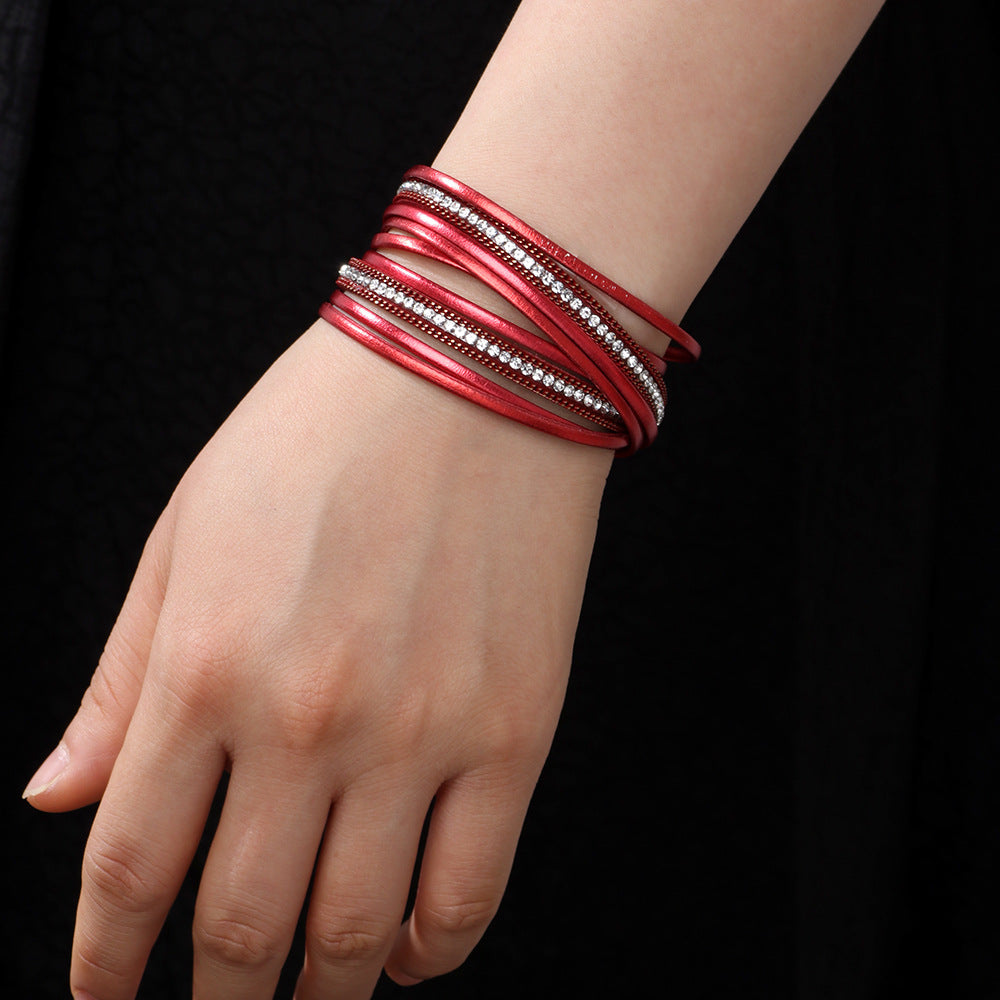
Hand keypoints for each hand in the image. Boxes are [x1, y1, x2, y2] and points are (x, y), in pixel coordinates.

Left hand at [23, 318, 610, 999]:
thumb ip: (122, 674)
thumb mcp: (189, 531)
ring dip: (317, 992)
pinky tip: (404, 948)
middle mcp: (308, 719)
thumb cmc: (323, 432)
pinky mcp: (516, 730)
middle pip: (240, 926)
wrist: (478, 368)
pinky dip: (430, 948)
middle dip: (214, 999)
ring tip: (303, 995)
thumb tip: (56, 790)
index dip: (103, 963)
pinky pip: (471, 890)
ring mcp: (422, 732)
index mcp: (207, 665)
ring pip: (352, 931)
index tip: (103, 998)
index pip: (129, 866)